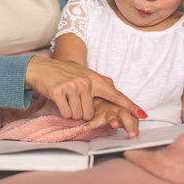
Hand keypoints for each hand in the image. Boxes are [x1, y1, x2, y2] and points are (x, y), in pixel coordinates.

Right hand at [25, 56, 144, 120]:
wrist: (41, 67)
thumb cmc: (63, 72)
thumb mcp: (84, 73)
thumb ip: (100, 82)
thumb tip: (114, 88)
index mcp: (94, 78)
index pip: (115, 94)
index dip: (130, 105)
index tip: (142, 114)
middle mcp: (85, 81)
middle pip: (91, 114)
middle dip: (82, 113)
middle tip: (74, 101)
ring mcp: (72, 86)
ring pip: (79, 116)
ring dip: (72, 112)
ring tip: (66, 99)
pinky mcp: (59, 92)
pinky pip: (67, 114)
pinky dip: (63, 112)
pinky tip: (60, 101)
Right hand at [83, 98, 138, 137]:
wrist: (98, 98)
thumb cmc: (113, 109)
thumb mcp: (124, 116)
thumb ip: (132, 124)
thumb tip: (136, 134)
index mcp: (126, 110)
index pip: (134, 118)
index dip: (136, 126)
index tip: (136, 136)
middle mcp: (117, 110)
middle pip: (125, 115)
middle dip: (129, 124)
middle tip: (132, 134)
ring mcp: (107, 112)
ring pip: (111, 116)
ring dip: (113, 120)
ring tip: (115, 125)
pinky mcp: (96, 115)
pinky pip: (93, 121)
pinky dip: (90, 125)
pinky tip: (86, 128)